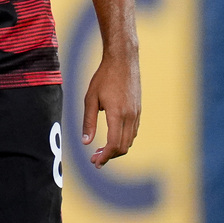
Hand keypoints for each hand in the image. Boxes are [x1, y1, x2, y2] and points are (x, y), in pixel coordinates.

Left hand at [82, 51, 140, 167]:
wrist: (123, 60)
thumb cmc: (104, 77)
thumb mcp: (90, 98)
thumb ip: (88, 121)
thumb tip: (86, 142)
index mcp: (117, 114)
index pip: (114, 144)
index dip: (104, 157)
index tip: (95, 162)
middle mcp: (130, 116)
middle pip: (123, 147)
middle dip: (109, 156)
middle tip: (95, 158)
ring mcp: (136, 113)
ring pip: (129, 141)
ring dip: (116, 148)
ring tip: (101, 149)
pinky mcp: (138, 110)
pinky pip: (133, 131)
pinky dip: (123, 139)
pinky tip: (112, 136)